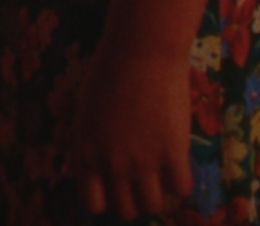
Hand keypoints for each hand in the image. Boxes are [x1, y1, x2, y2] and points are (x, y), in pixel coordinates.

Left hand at [67, 40, 194, 220]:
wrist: (141, 49)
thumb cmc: (109, 70)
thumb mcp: (84, 110)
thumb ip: (83, 142)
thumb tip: (77, 168)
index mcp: (88, 152)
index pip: (93, 204)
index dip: (106, 198)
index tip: (116, 185)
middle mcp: (113, 164)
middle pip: (125, 210)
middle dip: (134, 198)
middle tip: (142, 179)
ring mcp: (143, 161)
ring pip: (153, 207)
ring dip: (158, 193)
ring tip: (161, 173)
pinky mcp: (172, 153)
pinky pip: (181, 189)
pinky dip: (181, 182)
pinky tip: (178, 162)